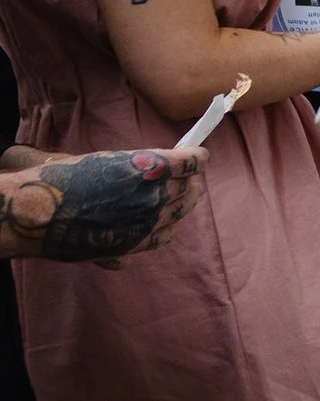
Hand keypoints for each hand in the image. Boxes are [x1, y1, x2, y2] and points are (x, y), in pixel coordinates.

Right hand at [0, 146, 208, 264]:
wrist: (38, 210)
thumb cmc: (63, 177)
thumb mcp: (104, 159)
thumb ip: (136, 165)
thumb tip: (159, 167)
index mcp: (150, 167)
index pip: (192, 161)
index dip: (198, 158)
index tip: (200, 157)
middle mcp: (155, 195)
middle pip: (188, 189)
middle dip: (190, 183)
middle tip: (190, 180)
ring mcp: (146, 222)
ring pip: (179, 213)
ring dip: (183, 205)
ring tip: (183, 200)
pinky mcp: (133, 244)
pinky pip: (163, 237)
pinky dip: (168, 229)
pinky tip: (166, 225)